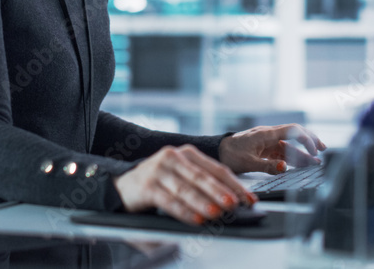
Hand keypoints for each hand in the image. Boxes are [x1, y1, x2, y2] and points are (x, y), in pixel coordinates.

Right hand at [113, 144, 255, 225]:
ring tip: (216, 213)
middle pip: (202, 176)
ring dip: (203, 202)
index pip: (216, 169)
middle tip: (234, 204)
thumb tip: (229, 203)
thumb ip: (202, 186)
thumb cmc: (159, 183)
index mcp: (186, 153)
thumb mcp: (182, 179)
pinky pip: (169, 201)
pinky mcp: (147, 186)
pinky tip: (195, 219)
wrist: (124, 185)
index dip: (235, 185)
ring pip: (186, 189)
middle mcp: (172, 157)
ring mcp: (158, 170)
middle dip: (220, 192)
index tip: (249, 199)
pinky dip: (184, 211)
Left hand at [218, 123, 325, 174]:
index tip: (314, 150)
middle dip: (309, 141)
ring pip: (290, 145)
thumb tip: (285, 167)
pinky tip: (301, 164)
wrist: (217, 151)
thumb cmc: (230, 155)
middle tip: (322, 150)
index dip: (306, 139)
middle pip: (295, 134)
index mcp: (266, 134)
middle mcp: (269, 135)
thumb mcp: (248, 163)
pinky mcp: (266, 149)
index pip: (292, 131)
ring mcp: (268, 142)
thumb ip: (267, 166)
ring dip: (303, 153)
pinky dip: (293, 158)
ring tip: (315, 162)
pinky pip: (283, 152)